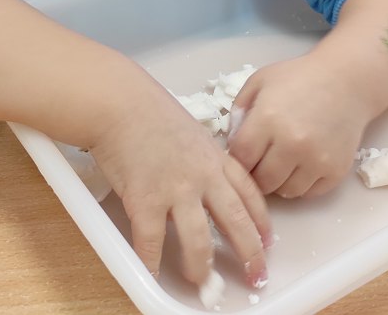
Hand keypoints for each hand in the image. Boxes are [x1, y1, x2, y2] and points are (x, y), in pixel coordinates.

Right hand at [87, 93, 270, 288]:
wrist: (120, 103)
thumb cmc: (149, 110)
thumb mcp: (191, 131)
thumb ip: (202, 157)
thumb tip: (206, 180)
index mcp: (216, 158)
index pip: (250, 194)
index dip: (262, 222)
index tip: (268, 242)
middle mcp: (203, 176)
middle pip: (236, 222)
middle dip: (250, 254)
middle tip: (256, 277)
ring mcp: (176, 190)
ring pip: (199, 240)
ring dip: (202, 267)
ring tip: (202, 284)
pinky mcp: (146, 200)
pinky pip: (152, 242)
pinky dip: (152, 263)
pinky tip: (153, 275)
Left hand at [226, 55, 371, 198]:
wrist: (346, 81)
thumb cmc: (299, 78)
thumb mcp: (260, 81)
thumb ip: (239, 110)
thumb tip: (231, 142)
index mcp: (268, 119)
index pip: (241, 159)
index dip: (237, 161)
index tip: (241, 156)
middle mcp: (292, 143)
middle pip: (261, 181)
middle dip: (256, 175)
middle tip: (260, 163)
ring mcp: (316, 160)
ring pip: (285, 192)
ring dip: (278, 182)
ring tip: (281, 163)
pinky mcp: (335, 171)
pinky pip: (309, 193)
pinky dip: (301, 184)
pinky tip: (301, 164)